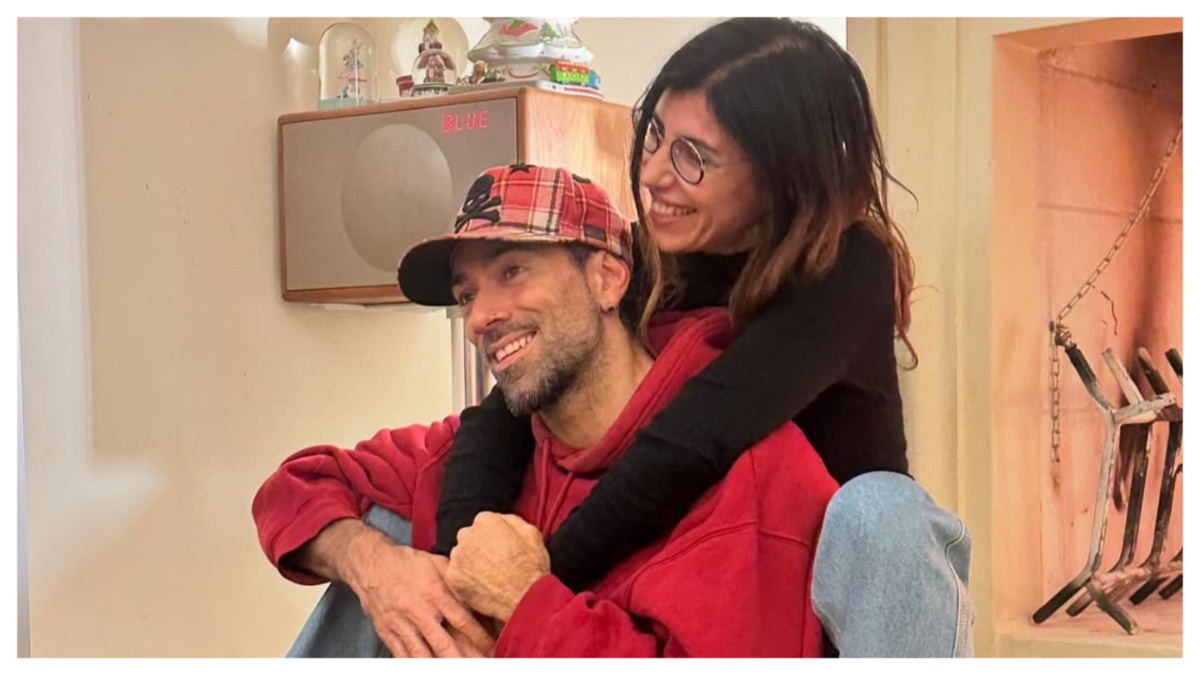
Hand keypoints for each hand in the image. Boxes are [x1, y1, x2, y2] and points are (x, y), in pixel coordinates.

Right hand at [341, 533, 494, 657]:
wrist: (371, 565)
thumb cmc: (407, 564)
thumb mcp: (437, 564)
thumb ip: (457, 582)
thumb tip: (479, 595)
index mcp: (434, 592)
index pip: (462, 620)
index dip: (480, 637)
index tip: (492, 648)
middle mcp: (418, 611)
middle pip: (444, 644)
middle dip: (463, 660)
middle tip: (479, 666)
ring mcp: (402, 625)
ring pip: (423, 655)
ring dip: (441, 667)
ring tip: (456, 671)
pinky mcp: (388, 634)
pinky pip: (403, 657)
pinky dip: (415, 665)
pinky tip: (427, 669)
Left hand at [446, 512, 549, 621]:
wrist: (524, 597)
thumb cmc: (531, 566)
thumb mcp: (531, 533)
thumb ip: (511, 520)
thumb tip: (501, 518)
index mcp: (486, 520)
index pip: (483, 522)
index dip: (494, 536)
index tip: (500, 547)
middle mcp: (467, 534)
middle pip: (469, 537)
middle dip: (479, 546)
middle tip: (494, 562)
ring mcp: (458, 556)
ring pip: (461, 555)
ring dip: (470, 561)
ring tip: (488, 575)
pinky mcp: (453, 576)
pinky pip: (457, 574)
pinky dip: (466, 579)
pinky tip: (482, 585)